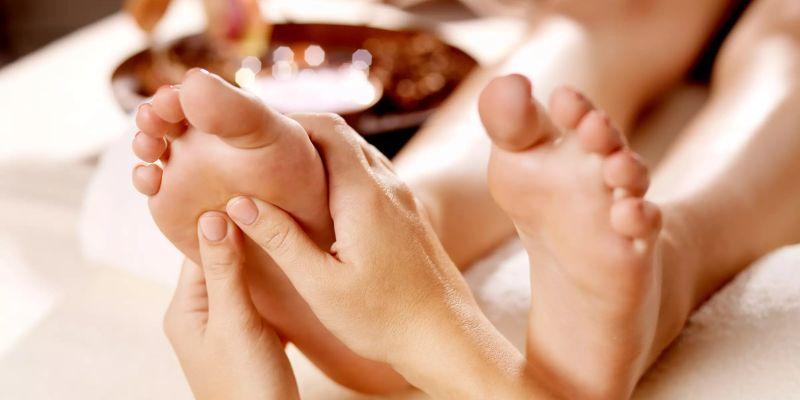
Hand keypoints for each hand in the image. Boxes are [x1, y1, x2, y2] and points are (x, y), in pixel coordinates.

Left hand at [163, 213, 298, 399]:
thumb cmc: (247, 386)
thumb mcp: (236, 322)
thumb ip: (225, 271)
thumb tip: (213, 216)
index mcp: (185, 309)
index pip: (197, 248)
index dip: (218, 218)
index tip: (244, 188)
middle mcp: (199, 316)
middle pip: (218, 261)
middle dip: (242, 235)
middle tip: (271, 201)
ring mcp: (223, 329)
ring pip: (240, 280)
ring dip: (258, 260)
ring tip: (283, 229)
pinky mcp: (247, 340)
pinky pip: (255, 300)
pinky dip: (270, 284)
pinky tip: (290, 269)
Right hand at [224, 114, 548, 398]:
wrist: (447, 337)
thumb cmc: (384, 318)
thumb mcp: (321, 285)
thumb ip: (281, 240)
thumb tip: (239, 202)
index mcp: (364, 194)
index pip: (326, 129)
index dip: (288, 120)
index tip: (254, 133)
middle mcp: (388, 186)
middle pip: (341, 135)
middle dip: (300, 132)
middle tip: (260, 151)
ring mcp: (402, 198)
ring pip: (357, 154)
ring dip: (321, 153)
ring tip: (282, 172)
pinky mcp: (407, 215)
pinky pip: (371, 175)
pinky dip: (341, 172)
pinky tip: (319, 202)